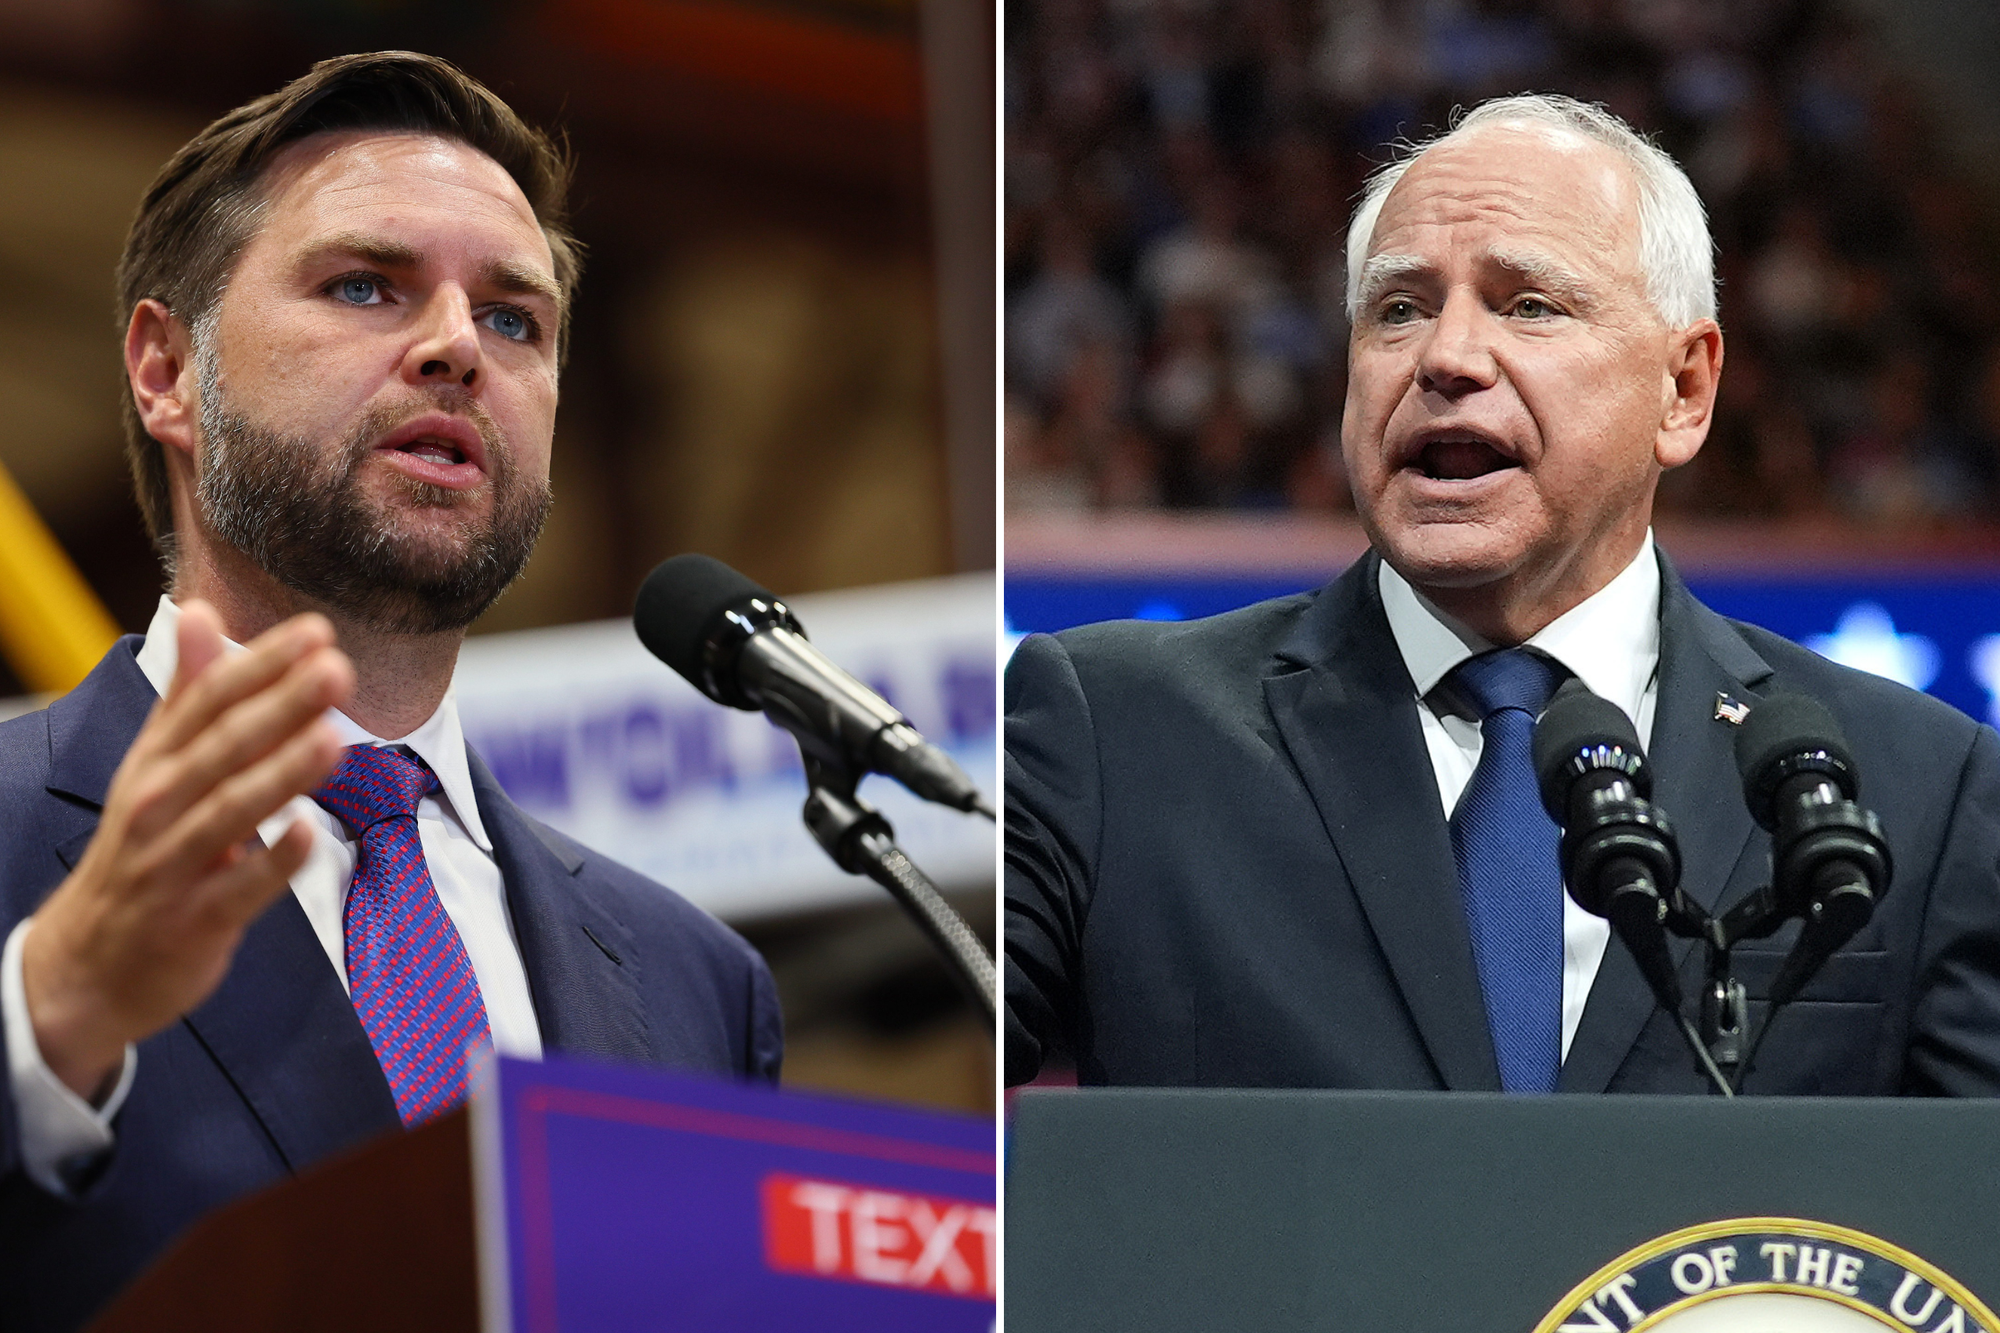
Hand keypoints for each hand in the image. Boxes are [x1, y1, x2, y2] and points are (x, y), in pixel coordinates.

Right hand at [21, 602, 354, 1099]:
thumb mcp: (155, 765)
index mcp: (156, 762)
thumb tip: (202, 611)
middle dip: (280, 706)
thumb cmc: (140, 849)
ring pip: (230, 811)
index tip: (316, 631)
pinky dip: (273, 862)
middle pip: (223, 747)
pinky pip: (239, 889)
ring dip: (282, 775)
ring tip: (333, 739)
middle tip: (335, 669)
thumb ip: (187, 692)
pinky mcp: (195, 920)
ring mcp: (174, 864)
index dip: (261, 663)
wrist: (87, 964)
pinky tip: (309, 834)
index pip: (208, 699)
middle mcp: (159, 806)